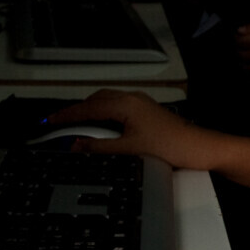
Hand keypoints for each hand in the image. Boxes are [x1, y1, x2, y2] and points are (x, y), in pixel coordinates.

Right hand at [46, 90, 224, 168]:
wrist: (200, 148)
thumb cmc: (169, 147)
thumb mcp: (129, 150)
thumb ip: (100, 148)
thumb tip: (76, 146)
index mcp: (124, 104)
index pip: (87, 108)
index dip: (66, 116)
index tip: (49, 122)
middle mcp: (131, 98)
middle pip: (95, 100)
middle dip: (76, 111)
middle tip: (58, 124)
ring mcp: (140, 103)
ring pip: (107, 102)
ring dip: (90, 112)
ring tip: (75, 126)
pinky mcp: (147, 111)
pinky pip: (117, 107)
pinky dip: (103, 115)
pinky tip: (101, 127)